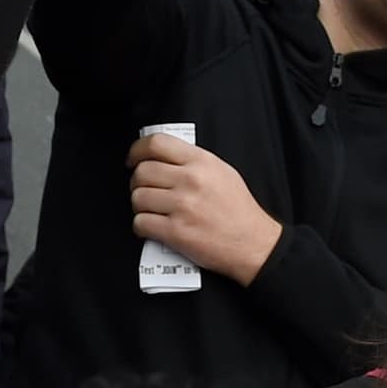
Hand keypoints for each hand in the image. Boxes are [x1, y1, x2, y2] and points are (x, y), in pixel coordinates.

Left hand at [127, 130, 281, 284]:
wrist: (253, 244)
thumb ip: (194, 161)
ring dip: (139, 206)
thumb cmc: (239, 210)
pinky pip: (141, 223)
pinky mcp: (176, 232)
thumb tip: (164, 157)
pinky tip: (151, 227)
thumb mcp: (222, 172)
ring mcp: (182, 206)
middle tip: (143, 189)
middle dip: (137, 182)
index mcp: (201, 162)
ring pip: (137, 197)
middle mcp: (191, 180)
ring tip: (150, 210)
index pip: (156, 143)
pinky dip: (141, 226)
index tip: (133, 159)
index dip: (137, 150)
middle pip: (142, 172)